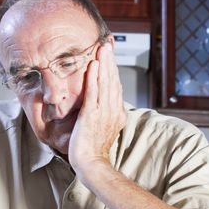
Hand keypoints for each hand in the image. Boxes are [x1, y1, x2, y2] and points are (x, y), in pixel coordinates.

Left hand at [67, 41, 125, 178]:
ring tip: (102, 49)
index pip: (116, 87)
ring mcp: (103, 112)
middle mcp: (113, 111)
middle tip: (107, 45)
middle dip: (110, 62)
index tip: (110, 56)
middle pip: (113, 81)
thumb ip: (105, 114)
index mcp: (117, 113)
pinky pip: (94, 92)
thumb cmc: (93, 149)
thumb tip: (103, 103)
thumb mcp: (104, 128)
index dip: (113, 70)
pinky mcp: (91, 115)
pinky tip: (94, 65)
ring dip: (104, 65)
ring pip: (106, 84)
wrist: (91, 163)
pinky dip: (94, 78)